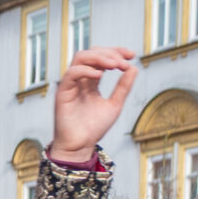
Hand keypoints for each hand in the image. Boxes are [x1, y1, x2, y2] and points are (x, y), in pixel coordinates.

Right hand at [48, 47, 140, 166]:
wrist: (80, 146)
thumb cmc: (93, 129)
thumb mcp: (114, 105)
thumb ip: (123, 87)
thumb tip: (134, 68)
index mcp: (91, 81)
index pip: (102, 57)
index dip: (117, 52)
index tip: (131, 55)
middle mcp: (80, 79)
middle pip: (92, 53)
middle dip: (109, 53)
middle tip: (123, 62)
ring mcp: (71, 84)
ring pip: (81, 58)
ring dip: (99, 57)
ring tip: (114, 65)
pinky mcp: (63, 92)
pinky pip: (72, 73)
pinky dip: (86, 70)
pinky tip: (100, 75)